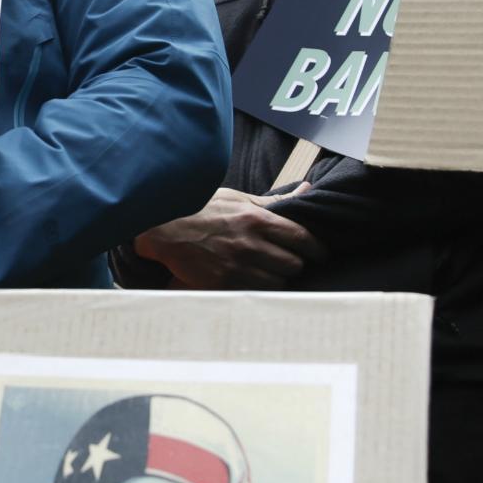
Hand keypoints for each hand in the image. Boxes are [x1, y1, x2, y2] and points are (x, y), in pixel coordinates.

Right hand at [132, 187, 323, 289]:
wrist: (163, 228)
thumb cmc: (201, 209)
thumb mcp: (238, 199)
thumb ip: (274, 200)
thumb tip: (306, 190)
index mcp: (257, 219)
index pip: (302, 238)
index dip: (317, 249)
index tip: (320, 253)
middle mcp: (250, 244)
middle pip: (294, 264)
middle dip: (295, 264)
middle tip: (290, 261)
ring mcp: (236, 267)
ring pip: (278, 282)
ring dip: (277, 278)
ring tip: (269, 272)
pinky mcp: (223, 284)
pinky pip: (256, 293)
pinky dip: (259, 289)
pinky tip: (252, 280)